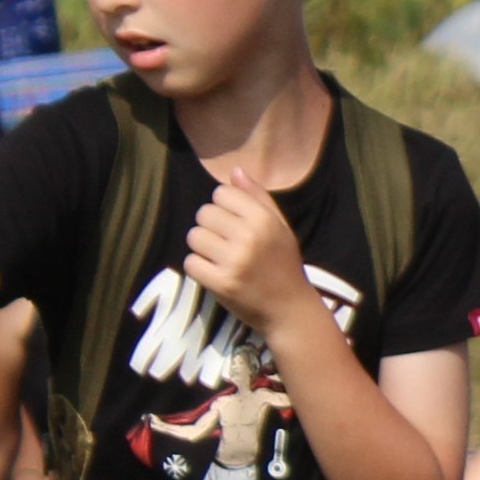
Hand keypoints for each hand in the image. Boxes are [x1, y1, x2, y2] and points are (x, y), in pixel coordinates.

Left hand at [182, 177, 310, 326]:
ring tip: (218, 258)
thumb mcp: (280, 227)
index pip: (222, 193)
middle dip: (210, 227)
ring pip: (194, 237)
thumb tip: (235, 171)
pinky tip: (214, 273)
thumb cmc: (284, 265)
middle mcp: (249, 237)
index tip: (233, 223)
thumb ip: (258, 198)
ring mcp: (234, 261)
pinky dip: (198, 268)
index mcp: (264, 219)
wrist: (289, 308)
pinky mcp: (220, 283)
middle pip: (204, 213)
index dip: (223, 207)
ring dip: (202, 247)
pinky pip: (190, 262)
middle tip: (224, 243)